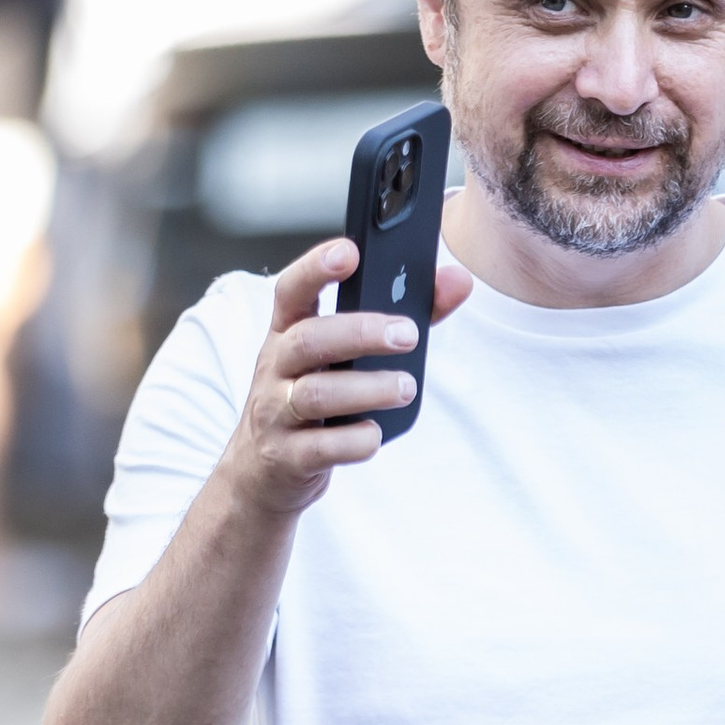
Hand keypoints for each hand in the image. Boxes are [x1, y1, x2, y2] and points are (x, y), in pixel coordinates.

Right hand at [223, 235, 474, 515]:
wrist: (264, 473)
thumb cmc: (316, 399)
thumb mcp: (344, 357)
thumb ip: (403, 317)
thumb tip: (459, 280)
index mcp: (288, 333)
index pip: (293, 290)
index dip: (315, 267)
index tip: (349, 251)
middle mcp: (275, 369)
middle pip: (309, 340)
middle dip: (359, 332)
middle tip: (408, 334)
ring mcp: (276, 413)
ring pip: (316, 394)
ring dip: (367, 388)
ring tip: (405, 387)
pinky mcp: (288, 457)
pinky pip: (321, 447)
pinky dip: (354, 440)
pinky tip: (374, 433)